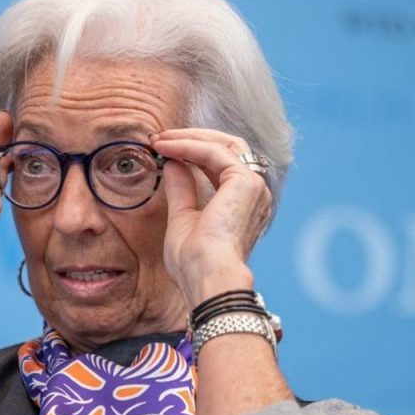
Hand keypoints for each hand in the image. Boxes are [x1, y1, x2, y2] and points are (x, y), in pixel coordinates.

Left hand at [151, 129, 272, 305]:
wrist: (206, 277)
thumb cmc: (194, 261)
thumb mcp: (182, 218)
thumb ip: (181, 189)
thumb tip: (172, 163)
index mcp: (243, 203)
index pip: (221, 164)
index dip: (192, 151)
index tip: (162, 149)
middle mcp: (254, 192)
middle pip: (227, 147)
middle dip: (192, 138)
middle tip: (160, 138)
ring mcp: (254, 186)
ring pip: (224, 144)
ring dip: (189, 138)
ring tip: (160, 139)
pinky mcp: (245, 182)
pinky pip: (214, 152)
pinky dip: (189, 146)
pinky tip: (166, 148)